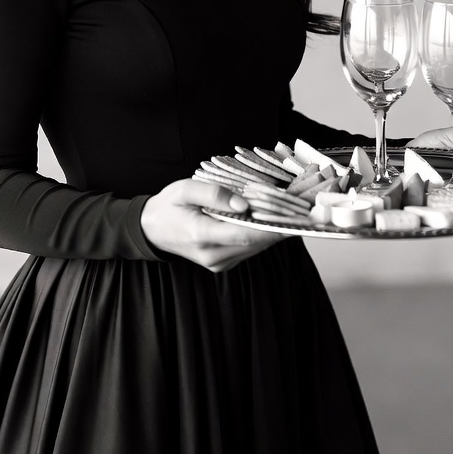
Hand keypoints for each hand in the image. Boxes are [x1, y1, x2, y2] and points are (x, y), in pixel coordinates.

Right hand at [140, 179, 280, 272]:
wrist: (153, 229)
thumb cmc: (169, 206)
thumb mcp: (185, 189)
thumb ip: (214, 193)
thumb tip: (244, 203)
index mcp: (201, 235)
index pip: (244, 234)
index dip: (271, 226)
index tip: (292, 215)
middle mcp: (212, 255)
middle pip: (254, 243)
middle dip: (278, 225)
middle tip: (299, 209)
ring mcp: (217, 263)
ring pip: (254, 248)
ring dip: (271, 231)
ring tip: (289, 211)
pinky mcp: (221, 264)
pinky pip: (248, 250)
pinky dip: (260, 235)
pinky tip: (269, 220)